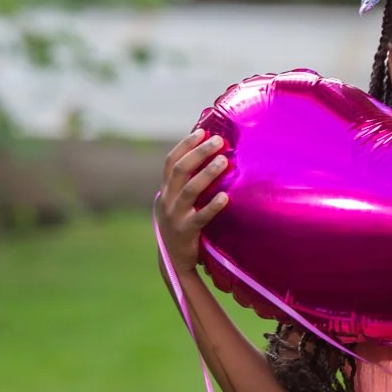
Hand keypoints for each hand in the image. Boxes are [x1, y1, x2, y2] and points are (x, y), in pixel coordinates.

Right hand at [156, 129, 228, 273]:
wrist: (172, 260)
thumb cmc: (182, 223)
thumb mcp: (178, 202)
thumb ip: (187, 183)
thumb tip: (210, 158)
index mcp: (166, 190)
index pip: (171, 161)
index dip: (185, 145)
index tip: (202, 131)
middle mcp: (167, 200)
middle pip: (180, 170)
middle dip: (199, 152)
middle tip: (218, 141)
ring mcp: (175, 215)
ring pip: (189, 190)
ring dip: (207, 173)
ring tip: (224, 161)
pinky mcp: (186, 231)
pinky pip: (200, 216)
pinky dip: (212, 206)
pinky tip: (226, 197)